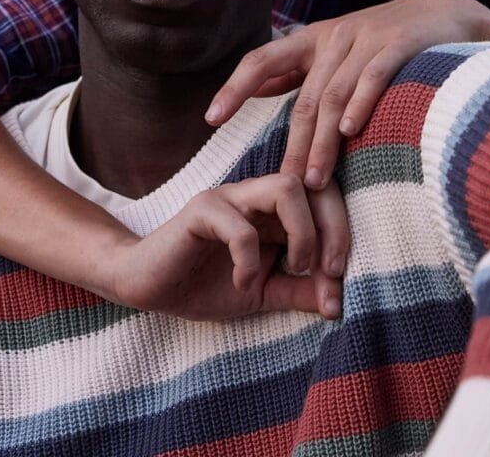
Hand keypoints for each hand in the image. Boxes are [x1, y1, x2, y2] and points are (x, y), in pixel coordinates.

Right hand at [105, 173, 348, 321]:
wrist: (147, 287)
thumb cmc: (203, 285)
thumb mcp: (262, 294)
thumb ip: (299, 292)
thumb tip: (339, 304)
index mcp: (275, 211)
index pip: (325, 199)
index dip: (341, 233)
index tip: (337, 279)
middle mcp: (256, 195)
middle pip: (314, 185)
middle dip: (333, 228)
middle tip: (327, 271)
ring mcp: (229, 198)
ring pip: (285, 187)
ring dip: (301, 232)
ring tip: (293, 267)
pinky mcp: (201, 210)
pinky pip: (240, 226)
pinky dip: (249, 260)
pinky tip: (241, 283)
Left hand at [204, 0, 489, 187]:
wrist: (448, 13)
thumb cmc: (386, 41)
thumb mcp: (337, 48)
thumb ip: (300, 70)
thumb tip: (258, 90)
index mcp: (313, 39)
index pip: (262, 61)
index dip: (234, 87)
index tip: (210, 119)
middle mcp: (335, 37)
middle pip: (305, 97)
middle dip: (294, 143)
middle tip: (285, 183)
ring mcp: (367, 39)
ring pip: (335, 95)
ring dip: (323, 141)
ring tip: (315, 180)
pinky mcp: (401, 44)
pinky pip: (375, 77)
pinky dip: (362, 104)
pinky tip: (351, 132)